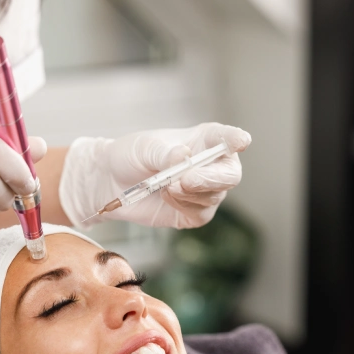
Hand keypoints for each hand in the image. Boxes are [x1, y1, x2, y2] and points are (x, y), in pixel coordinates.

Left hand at [59, 122, 250, 229]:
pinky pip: (200, 214)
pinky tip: (165, 197)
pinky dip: (182, 206)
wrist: (111, 183)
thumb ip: (164, 152)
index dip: (236, 140)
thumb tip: (182, 156)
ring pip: (214, 197)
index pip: (227, 138)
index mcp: (203, 140)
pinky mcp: (195, 212)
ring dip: (188, 194)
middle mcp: (211, 165)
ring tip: (164, 187)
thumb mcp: (143, 148)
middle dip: (211, 179)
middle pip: (230, 174)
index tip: (241, 141)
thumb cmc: (130, 156)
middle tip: (185, 180)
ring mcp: (205, 190)